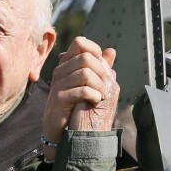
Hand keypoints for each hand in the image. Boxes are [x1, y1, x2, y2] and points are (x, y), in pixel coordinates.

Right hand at [41, 37, 119, 156]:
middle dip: (101, 72)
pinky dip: (94, 95)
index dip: (94, 50)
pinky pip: (83, 90)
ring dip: (100, 86)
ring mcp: (59, 83)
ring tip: (101, 95)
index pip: (80, 42)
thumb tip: (111, 50)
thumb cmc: (75, 104)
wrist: (60, 128)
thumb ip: (99, 66)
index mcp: (67, 63)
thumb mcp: (88, 83)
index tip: (101, 66)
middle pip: (86, 58)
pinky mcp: (60, 97)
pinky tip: (94, 101)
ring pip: (86, 73)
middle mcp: (61, 70)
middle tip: (104, 86)